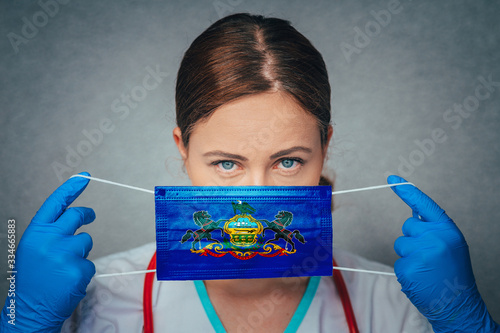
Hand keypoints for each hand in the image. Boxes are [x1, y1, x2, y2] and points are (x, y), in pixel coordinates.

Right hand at [1, 172, 95, 331]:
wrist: (29, 310)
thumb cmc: (32, 279)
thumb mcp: (34, 248)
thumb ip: (51, 231)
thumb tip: (74, 215)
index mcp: (36, 233)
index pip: (56, 203)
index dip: (71, 188)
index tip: (84, 177)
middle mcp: (49, 239)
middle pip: (77, 215)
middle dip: (86, 215)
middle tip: (89, 216)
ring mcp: (65, 254)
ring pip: (86, 241)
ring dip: (80, 251)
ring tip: (63, 268)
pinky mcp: (79, 269)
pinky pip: (90, 263)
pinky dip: (82, 271)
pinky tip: (68, 281)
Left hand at [387, 175, 498, 331]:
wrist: (459, 305)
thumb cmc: (454, 274)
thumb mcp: (450, 244)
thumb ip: (433, 228)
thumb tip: (413, 213)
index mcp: (447, 230)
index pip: (424, 204)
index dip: (407, 190)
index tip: (392, 178)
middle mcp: (434, 238)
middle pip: (407, 226)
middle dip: (413, 238)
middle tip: (429, 256)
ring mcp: (420, 253)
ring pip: (400, 244)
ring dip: (408, 255)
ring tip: (426, 269)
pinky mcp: (408, 268)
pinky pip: (398, 262)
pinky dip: (406, 270)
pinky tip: (420, 278)